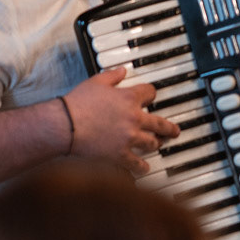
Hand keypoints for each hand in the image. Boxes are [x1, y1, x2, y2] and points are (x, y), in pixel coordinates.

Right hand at [61, 68, 177, 173]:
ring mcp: (129, 138)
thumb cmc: (77, 103)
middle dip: (169, 128)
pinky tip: (144, 168)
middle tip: (174, 131)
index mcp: (129, 98)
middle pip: (160, 123)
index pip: (151, 93)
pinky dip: (142, 167)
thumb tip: (122, 71)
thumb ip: (112, 76)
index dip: (151, 94)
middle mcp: (134, 118)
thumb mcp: (95, 82)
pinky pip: (137, 163)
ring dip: (157, 143)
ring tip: (159, 144)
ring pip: (152, 143)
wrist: (65, 124)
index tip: (152, 97)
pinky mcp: (120, 154)